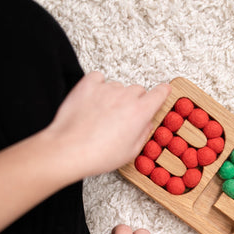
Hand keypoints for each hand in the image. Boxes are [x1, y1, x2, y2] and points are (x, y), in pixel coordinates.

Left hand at [46, 72, 170, 179]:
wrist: (70, 150)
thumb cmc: (98, 155)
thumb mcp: (131, 152)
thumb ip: (143, 133)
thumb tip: (146, 123)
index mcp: (140, 112)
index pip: (159, 93)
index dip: (162, 92)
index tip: (163, 90)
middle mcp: (125, 96)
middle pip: (138, 90)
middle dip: (134, 101)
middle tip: (123, 118)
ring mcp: (106, 88)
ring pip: (117, 86)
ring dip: (114, 96)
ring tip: (103, 116)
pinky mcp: (88, 85)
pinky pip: (98, 78)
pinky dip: (98, 86)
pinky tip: (94, 101)